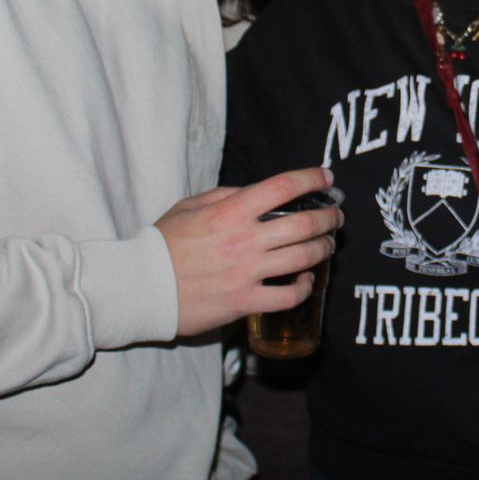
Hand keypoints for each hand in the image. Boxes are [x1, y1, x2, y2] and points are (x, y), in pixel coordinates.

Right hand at [156, 168, 341, 336]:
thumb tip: (254, 193)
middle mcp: (245, 240)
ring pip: (302, 258)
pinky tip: (305, 280)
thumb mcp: (190, 206)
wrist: (142, 287)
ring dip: (323, 249)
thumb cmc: (163, 244)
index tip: (326, 177)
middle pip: (304, 225)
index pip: (282, 187)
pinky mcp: (245, 302)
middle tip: (336, 215)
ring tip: (328, 244)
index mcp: (231, 212)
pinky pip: (287, 297)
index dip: (311, 178)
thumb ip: (224, 196)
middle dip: (329, 218)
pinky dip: (303, 287)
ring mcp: (247, 273)